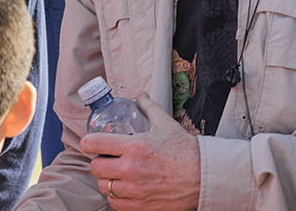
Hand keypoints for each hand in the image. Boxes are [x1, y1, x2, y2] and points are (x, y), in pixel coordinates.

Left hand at [81, 94, 200, 210]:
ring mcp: (135, 190)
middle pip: (95, 167)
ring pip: (104, 187)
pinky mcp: (141, 206)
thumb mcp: (166, 124)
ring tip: (116, 175)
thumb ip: (149, 108)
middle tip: (107, 160)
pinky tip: (124, 190)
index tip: (92, 144)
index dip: (89, 143)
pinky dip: (116, 197)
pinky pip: (115, 204)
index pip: (93, 143)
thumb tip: (140, 96)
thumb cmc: (187, 151)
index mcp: (134, 146)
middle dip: (99, 162)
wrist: (206, 179)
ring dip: (107, 180)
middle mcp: (131, 169)